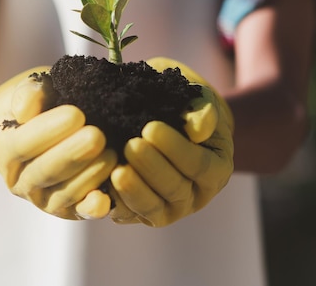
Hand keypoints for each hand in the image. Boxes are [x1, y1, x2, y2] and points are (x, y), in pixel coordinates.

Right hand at [0, 67, 116, 219]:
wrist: (44, 126)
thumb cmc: (39, 103)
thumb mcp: (29, 90)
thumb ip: (28, 94)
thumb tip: (27, 108)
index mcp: (3, 150)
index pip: (22, 143)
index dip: (48, 131)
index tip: (77, 114)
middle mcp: (19, 181)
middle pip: (44, 172)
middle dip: (72, 155)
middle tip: (97, 136)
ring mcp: (43, 200)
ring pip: (63, 195)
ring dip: (88, 176)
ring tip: (111, 155)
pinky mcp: (68, 210)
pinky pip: (80, 211)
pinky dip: (93, 208)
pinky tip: (107, 198)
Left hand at [109, 57, 233, 226]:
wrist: (165, 118)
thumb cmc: (183, 106)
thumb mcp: (198, 101)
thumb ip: (202, 111)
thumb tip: (198, 130)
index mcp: (215, 171)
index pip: (198, 165)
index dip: (176, 149)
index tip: (150, 128)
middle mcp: (194, 197)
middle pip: (175, 190)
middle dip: (151, 168)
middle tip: (130, 146)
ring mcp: (167, 209)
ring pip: (151, 208)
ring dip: (133, 189)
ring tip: (116, 169)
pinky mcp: (138, 214)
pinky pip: (127, 214)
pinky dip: (114, 202)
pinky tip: (100, 185)